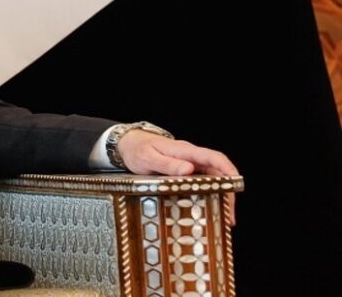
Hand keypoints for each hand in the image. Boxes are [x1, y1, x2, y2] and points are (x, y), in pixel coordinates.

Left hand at [117, 130, 238, 224]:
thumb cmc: (137, 150)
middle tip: (229, 215)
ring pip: (212, 180)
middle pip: (218, 173)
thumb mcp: (147, 157)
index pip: (214, 157)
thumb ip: (167, 164)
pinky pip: (202, 183)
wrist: (128, 145)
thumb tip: (189, 169)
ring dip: (221, 197)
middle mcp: (191, 157)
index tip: (236, 186)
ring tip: (224, 219)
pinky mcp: (185, 173)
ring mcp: (189, 165)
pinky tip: (210, 210)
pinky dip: (209, 196)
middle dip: (228, 192)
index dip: (228, 170)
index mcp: (185, 151)